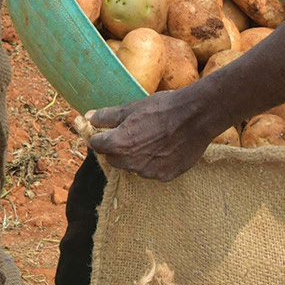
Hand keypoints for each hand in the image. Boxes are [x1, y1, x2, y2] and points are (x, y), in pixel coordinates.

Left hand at [85, 89, 213, 181]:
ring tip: (152, 138)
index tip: (107, 130)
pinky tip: (165, 147)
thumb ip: (107, 116)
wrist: (197, 116)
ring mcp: (149, 172)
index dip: (100, 136)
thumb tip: (87, 117)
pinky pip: (152, 171)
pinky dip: (154, 162)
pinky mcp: (165, 176)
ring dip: (136, 156)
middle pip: (113, 158)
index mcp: (118, 145)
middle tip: (132, 132)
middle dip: (117, 147)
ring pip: (133, 166)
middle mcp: (131, 163)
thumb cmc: (163, 108)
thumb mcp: (131, 108)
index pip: (96, 145)